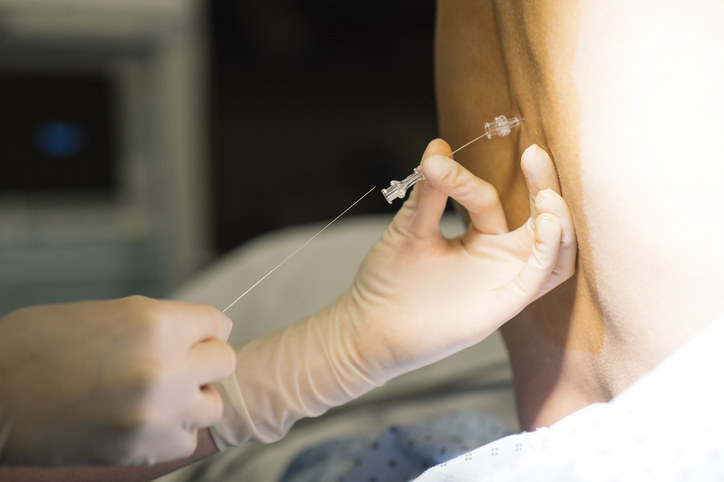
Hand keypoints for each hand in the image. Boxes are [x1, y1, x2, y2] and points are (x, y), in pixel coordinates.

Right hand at [0, 296, 234, 465]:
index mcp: (155, 324)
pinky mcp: (141, 450)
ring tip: (158, 394)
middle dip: (203, 361)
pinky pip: (186, 440)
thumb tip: (196, 335)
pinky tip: (144, 420)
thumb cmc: (40, 346)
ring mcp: (156, 414)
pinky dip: (172, 432)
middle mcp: (164, 368)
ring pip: (211, 405)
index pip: (218, 323)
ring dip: (192, 398)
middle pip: (224, 362)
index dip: (203, 329)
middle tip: (175, 364)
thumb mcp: (108, 314)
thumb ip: (160, 325)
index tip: (192, 336)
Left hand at [347, 140, 576, 379]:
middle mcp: (498, 259)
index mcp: (479, 238)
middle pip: (541, 220)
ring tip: (547, 195)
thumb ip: (430, 191)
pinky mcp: (500, 308)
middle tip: (536, 153)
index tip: (436, 167)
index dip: (467, 183)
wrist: (368, 327)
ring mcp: (502, 284)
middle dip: (545, 186)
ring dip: (558, 223)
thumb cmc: (388, 280)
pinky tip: (546, 224)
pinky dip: (547, 253)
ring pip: (553, 253)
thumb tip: (438, 146)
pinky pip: (537, 280)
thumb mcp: (410, 227)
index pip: (489, 201)